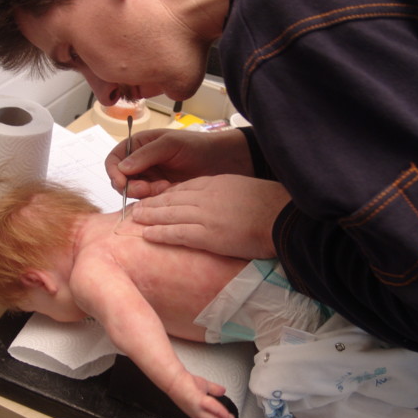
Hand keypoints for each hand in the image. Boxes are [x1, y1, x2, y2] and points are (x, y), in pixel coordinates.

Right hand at [105, 128, 253, 198]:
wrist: (220, 162)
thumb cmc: (196, 146)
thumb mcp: (171, 144)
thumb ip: (146, 154)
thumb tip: (121, 168)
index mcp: (138, 146)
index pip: (114, 160)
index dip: (113, 172)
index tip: (122, 182)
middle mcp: (140, 163)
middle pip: (120, 180)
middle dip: (131, 186)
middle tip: (149, 189)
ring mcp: (149, 179)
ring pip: (133, 193)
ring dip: (145, 194)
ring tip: (165, 188)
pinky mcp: (159, 194)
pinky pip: (148, 201)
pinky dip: (155, 200)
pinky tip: (169, 192)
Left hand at [133, 175, 290, 259]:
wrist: (282, 217)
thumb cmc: (271, 205)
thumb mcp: (243, 189)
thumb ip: (227, 193)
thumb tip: (222, 204)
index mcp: (216, 183)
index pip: (185, 187)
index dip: (167, 193)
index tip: (155, 197)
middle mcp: (206, 196)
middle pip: (172, 198)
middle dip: (152, 202)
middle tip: (136, 207)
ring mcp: (206, 215)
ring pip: (170, 214)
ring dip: (150, 216)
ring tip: (135, 219)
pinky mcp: (208, 234)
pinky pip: (178, 233)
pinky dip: (160, 233)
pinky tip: (148, 234)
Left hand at [167, 370, 238, 417]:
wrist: (174, 378)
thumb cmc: (185, 382)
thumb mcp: (204, 387)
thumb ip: (214, 389)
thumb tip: (222, 391)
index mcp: (198, 412)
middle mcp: (196, 413)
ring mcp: (196, 408)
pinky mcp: (196, 401)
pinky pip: (210, 408)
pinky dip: (219, 412)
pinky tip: (226, 415)